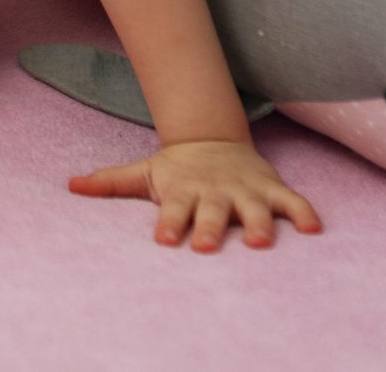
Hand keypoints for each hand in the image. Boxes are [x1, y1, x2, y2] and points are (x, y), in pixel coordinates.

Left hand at [69, 139, 322, 251]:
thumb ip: (110, 182)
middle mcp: (214, 192)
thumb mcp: (144, 172)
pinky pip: (291, 201)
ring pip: (254, 209)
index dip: (168, 223)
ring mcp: (244, 190)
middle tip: (206, 247)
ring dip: (258, 224)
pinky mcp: (270, 188)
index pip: (172, 209)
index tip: (163, 240)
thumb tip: (71, 185)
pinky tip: (313, 230)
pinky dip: (303, 213)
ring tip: (260, 242)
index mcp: (183, 190)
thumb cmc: (176, 169)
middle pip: (212, 212)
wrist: (212, 138)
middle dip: (210, 228)